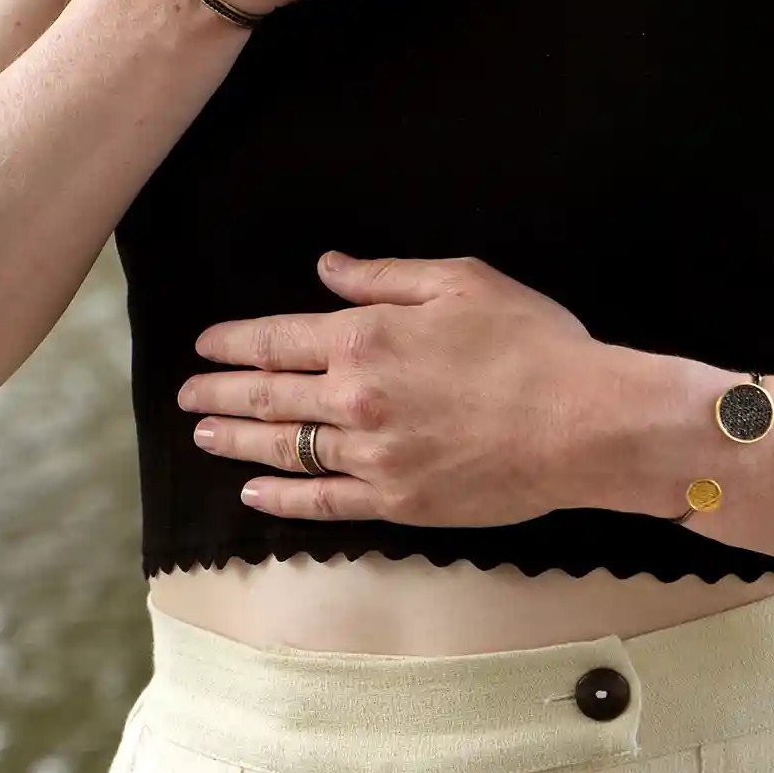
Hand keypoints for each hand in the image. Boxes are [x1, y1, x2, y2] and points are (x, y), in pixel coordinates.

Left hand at [176, 252, 618, 525]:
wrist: (586, 424)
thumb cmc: (532, 344)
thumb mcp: (459, 282)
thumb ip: (383, 277)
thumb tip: (327, 269)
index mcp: (367, 338)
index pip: (277, 340)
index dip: (234, 343)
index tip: (205, 346)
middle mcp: (356, 399)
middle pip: (267, 397)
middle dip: (219, 393)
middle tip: (186, 394)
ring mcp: (373, 456)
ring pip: (284, 450)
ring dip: (236, 441)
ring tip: (203, 435)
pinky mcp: (397, 501)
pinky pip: (322, 503)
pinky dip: (281, 498)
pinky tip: (255, 491)